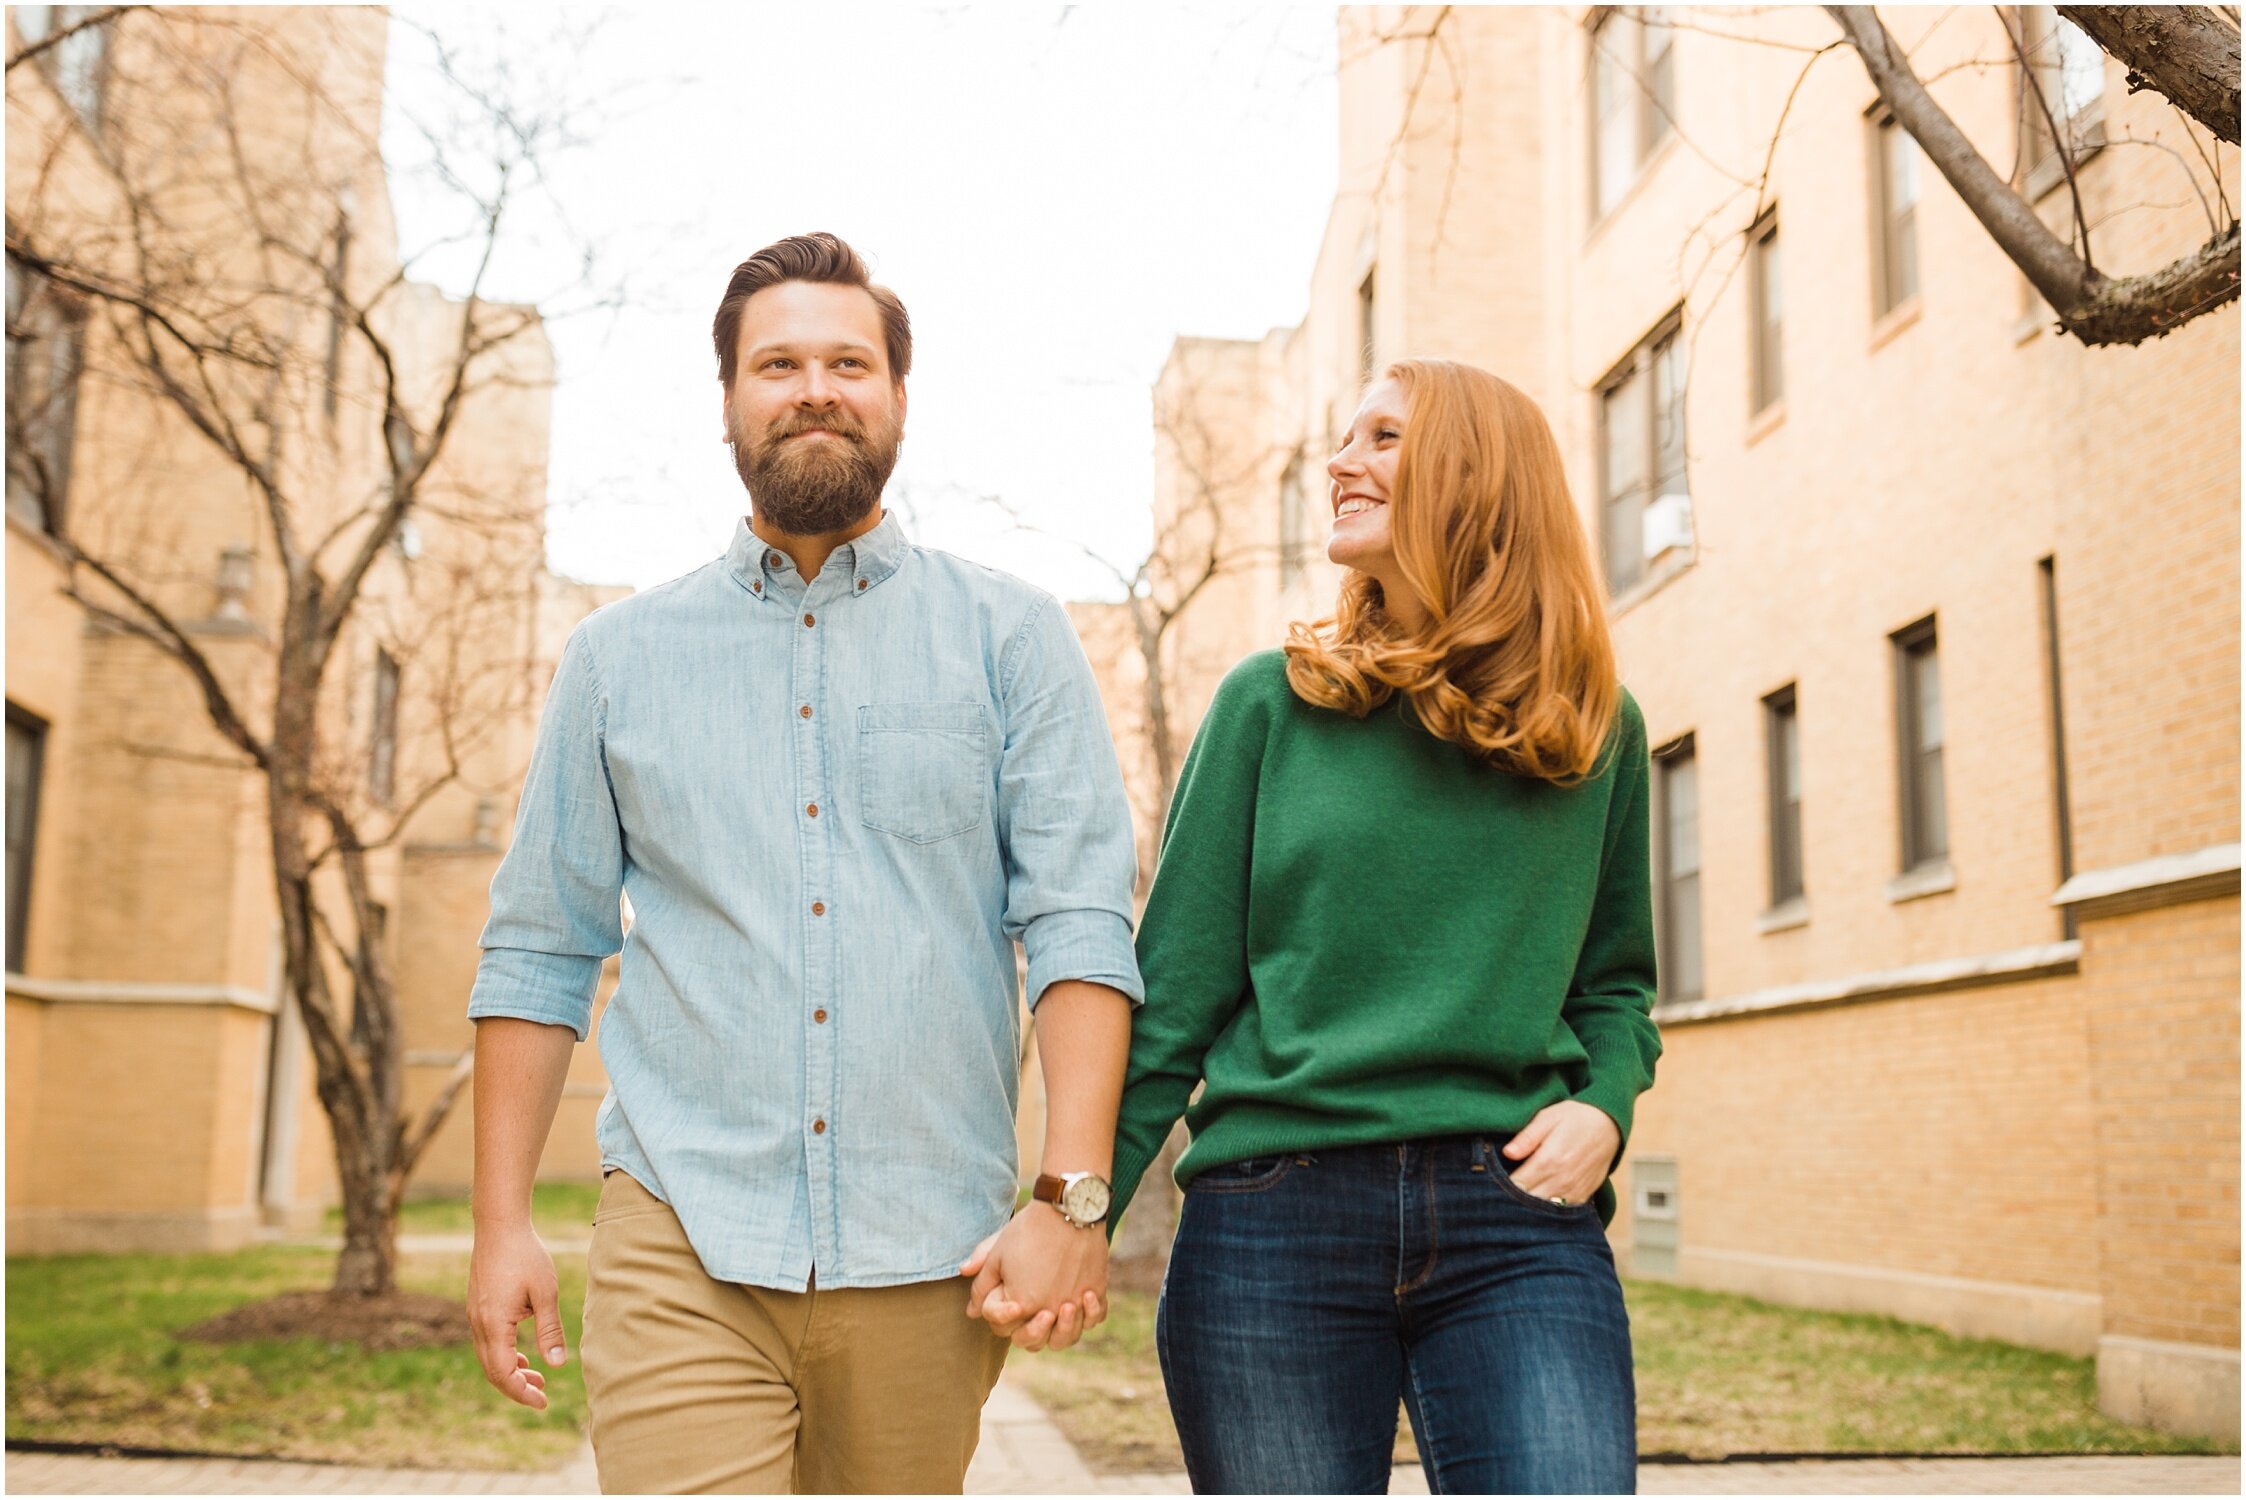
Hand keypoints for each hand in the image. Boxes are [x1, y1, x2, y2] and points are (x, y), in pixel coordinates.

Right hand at [469, 1221, 566, 1408]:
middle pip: (492, 1370)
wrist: (499, 1225)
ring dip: (510, 1371)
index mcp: (493, 1325)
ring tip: (537, 1377)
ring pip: (488, 1357)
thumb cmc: (526, 1255)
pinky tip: (523, 1355)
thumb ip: (550, 1331)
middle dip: (516, 1387)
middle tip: (542, 1396)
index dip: (521, 1392)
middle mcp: (478, 1324)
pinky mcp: (478, 1307)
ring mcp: (475, 1315)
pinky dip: (504, 1355)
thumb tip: (558, 1365)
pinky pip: (487, 1342)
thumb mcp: (545, 1293)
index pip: (502, 1373)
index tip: (542, 1402)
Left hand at [958, 1204, 1106, 1351]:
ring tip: (1060, 1309)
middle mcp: (1051, 1311)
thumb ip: (982, 1284)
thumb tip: (970, 1310)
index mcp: (1023, 1305)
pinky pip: (1096, 1316)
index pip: (1004, 1328)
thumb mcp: (997, 1253)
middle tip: (1033, 1311)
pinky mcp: (1097, 1289)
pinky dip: (1090, 1315)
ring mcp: (1076, 1303)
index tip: (1008, 1299)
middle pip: (1036, 1341)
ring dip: (1061, 1329)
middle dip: (1029, 1330)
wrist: (1068, 1207)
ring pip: (1069, 1337)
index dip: (1000, 1315)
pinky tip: (1083, 1299)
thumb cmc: (1029, 1229)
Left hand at [1503, 1099, 1620, 1205]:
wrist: (1609, 1125)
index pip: (1517, 1186)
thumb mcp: (1548, 1117)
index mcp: (1549, 1160)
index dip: (1500, 1189)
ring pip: (1544, 1212)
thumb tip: (1507, 1153)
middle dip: (1512, 1201)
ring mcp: (1574, 1191)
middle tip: (1498, 1196)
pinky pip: (1561, 1213)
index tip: (1489, 1185)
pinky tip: (1538, 1204)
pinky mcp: (1583, 1197)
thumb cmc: (1574, 1118)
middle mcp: (1562, 1180)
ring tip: (1515, 1202)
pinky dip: (1548, 1211)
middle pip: (1528, 1203)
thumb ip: (1527, 1137)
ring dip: (1529, 1209)